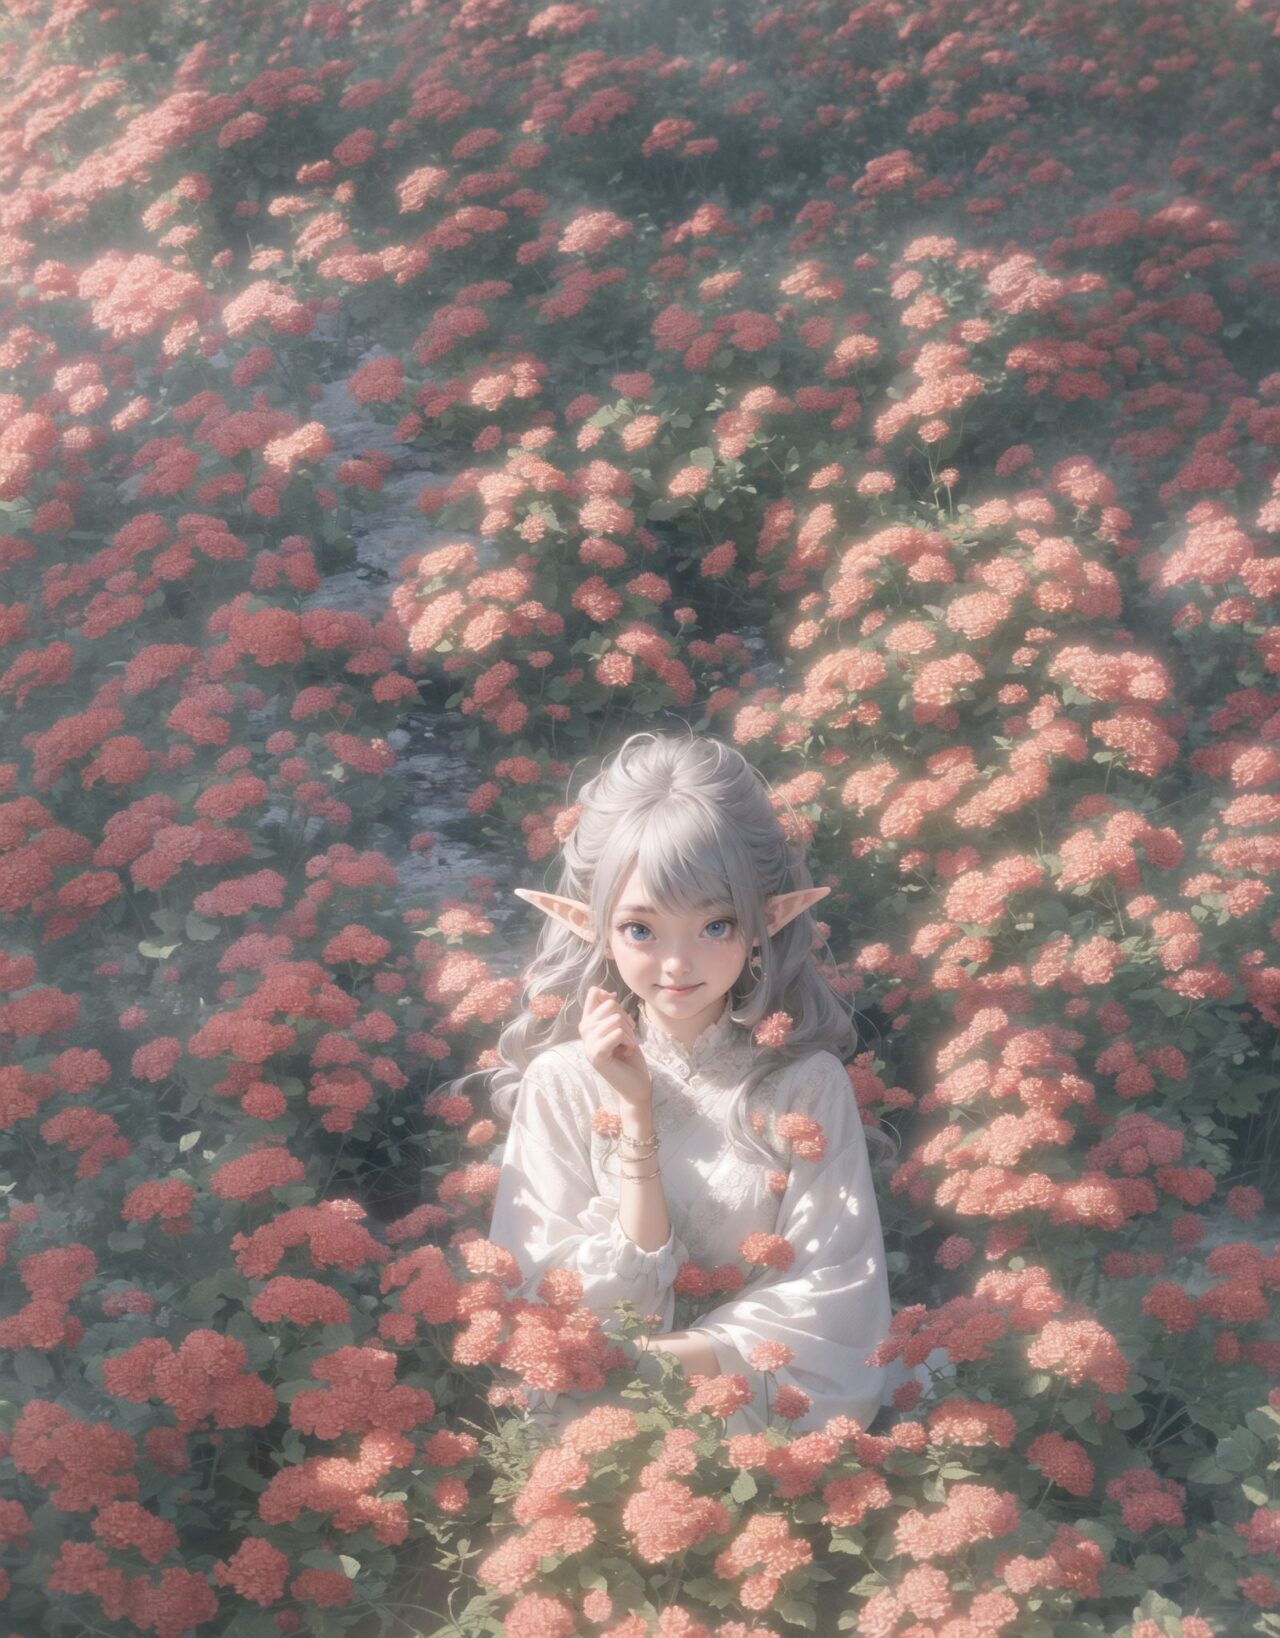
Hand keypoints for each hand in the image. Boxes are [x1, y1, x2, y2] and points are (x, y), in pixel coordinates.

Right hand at [580, 984, 652, 1116]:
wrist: (635, 1085)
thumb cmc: (629, 1056)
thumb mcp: (621, 1028)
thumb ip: (611, 1012)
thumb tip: (608, 993)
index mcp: (589, 1023)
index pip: (594, 994)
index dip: (611, 998)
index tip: (619, 1016)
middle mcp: (584, 1032)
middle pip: (609, 1005)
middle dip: (626, 1019)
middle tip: (627, 1037)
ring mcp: (588, 1044)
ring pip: (615, 1020)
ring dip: (629, 1034)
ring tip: (627, 1047)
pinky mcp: (597, 1055)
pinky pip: (617, 1034)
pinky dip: (629, 1042)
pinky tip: (626, 1053)